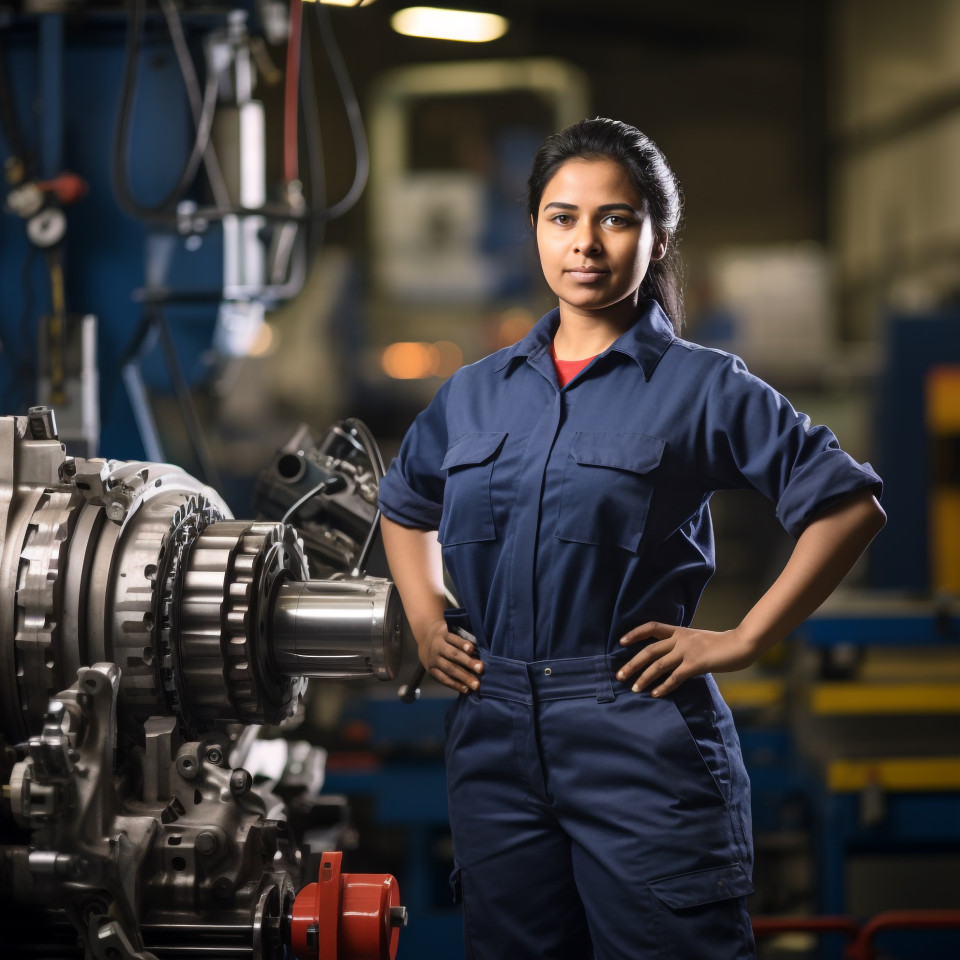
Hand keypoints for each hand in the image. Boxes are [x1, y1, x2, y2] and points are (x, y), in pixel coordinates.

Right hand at [418, 618, 483, 694]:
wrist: (423, 637)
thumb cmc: (446, 634)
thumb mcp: (450, 629)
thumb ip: (463, 635)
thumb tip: (482, 647)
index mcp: (443, 634)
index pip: (454, 639)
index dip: (463, 644)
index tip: (472, 649)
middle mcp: (438, 647)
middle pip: (453, 655)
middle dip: (468, 662)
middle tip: (481, 669)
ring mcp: (434, 660)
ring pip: (449, 669)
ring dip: (464, 677)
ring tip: (476, 685)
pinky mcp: (431, 670)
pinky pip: (443, 679)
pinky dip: (455, 685)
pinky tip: (466, 689)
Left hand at [616, 622, 756, 696]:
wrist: (741, 644)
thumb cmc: (720, 645)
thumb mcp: (697, 639)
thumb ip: (682, 644)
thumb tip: (668, 656)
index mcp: (679, 630)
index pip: (651, 627)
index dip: (634, 633)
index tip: (621, 641)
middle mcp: (680, 639)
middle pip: (649, 650)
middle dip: (632, 664)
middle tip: (620, 675)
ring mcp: (687, 651)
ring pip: (658, 665)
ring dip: (644, 678)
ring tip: (634, 688)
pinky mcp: (696, 664)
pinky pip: (675, 677)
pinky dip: (664, 686)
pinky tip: (656, 693)